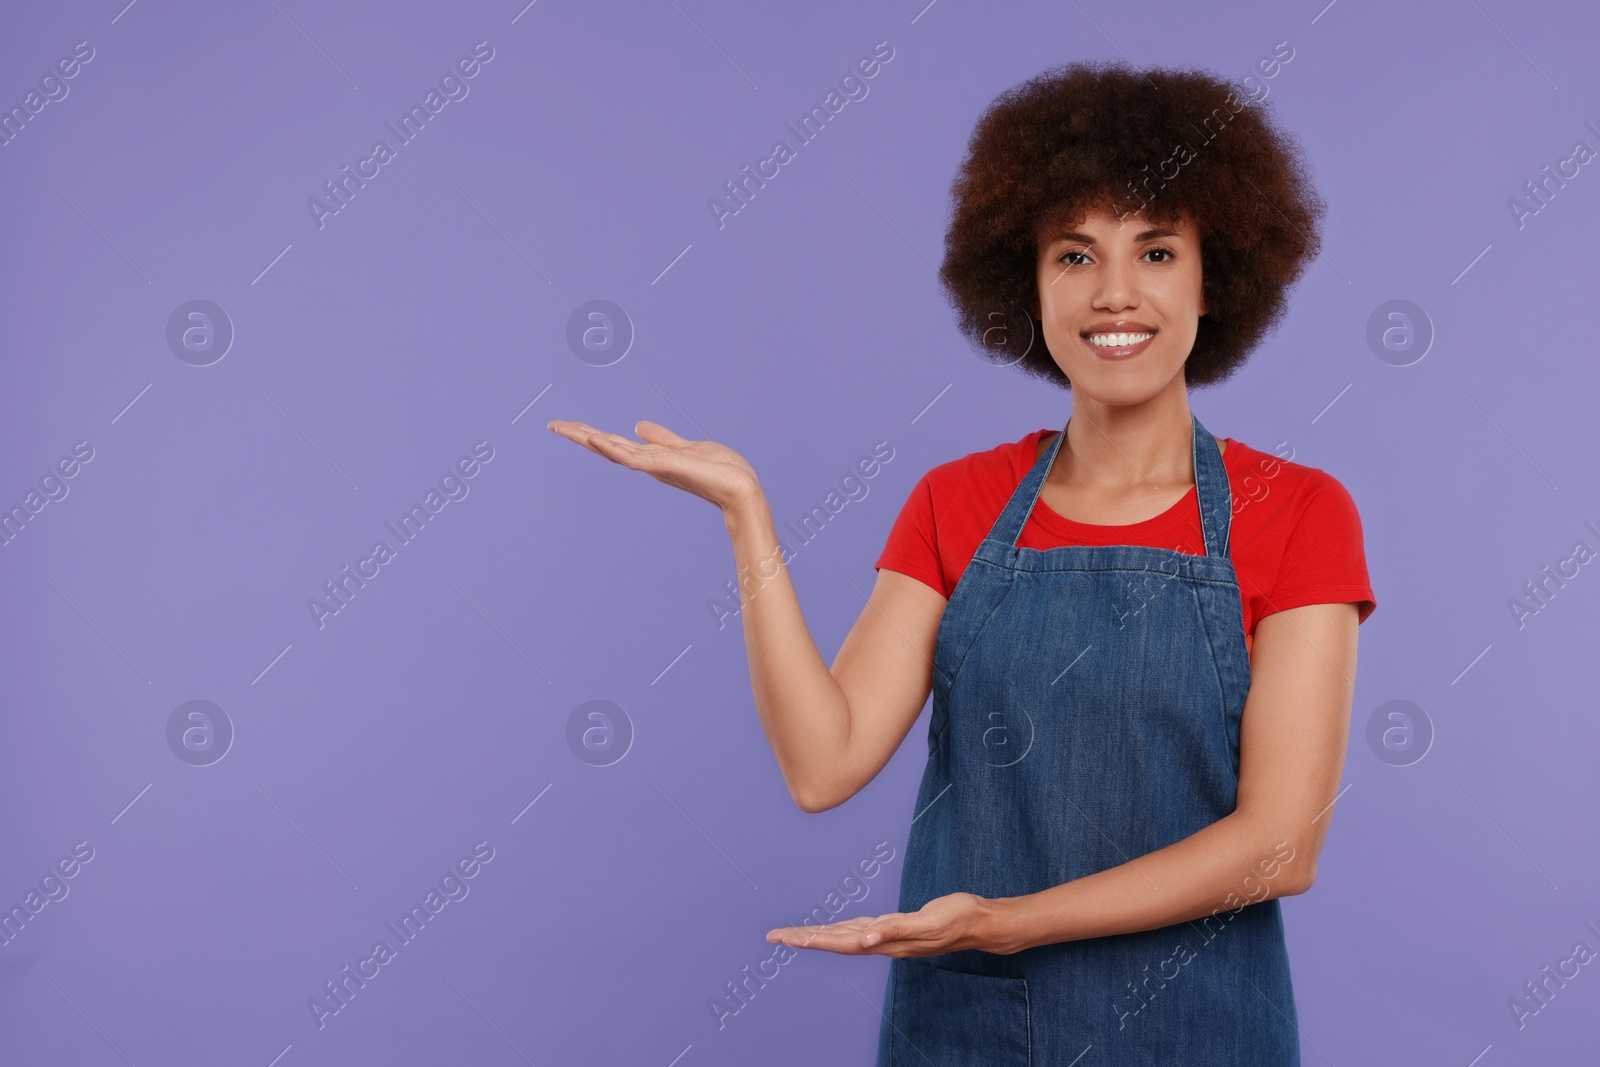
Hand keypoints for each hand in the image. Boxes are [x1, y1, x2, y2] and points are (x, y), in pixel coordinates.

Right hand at [547, 419, 762, 512]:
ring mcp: (654, 467)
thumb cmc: (720, 471)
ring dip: (589, 438)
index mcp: (651, 458)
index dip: (591, 434)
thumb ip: (662, 438)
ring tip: (564, 427)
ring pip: (614, 450)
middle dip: (580, 435)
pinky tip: (596, 439)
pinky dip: (614, 449)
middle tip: (552, 424)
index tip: (566, 425)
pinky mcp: (665, 467)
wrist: (740, 488)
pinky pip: (634, 457)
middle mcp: (648, 464)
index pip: (615, 443)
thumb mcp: (685, 447)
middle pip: (607, 446)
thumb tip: (639, 426)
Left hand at [764, 893, 999, 957]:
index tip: (784, 938)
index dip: (811, 939)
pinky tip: (836, 929)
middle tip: (774, 936)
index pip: (839, 941)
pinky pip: (860, 930)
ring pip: (846, 937)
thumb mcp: (929, 921)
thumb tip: (866, 939)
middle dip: (805, 938)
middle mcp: (883, 941)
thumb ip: (897, 929)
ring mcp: (889, 936)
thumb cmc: (957, 918)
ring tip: (795, 935)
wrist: (979, 923)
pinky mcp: (896, 927)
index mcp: (886, 940)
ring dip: (819, 936)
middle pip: (835, 941)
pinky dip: (842, 929)